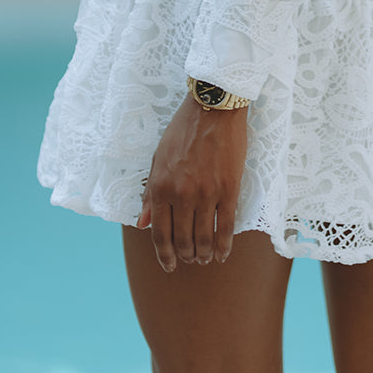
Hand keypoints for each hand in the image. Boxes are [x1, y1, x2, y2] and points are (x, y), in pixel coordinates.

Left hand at [136, 94, 248, 270]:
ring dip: (204, 254)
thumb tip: (143, 223)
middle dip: (186, 256)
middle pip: (183, 239)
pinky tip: (222, 253)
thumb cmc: (183, 130)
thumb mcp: (158, 158)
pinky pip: (226, 226)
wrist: (213, 107)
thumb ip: (151, 193)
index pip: (160, 233)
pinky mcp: (229, 189)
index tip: (169, 265)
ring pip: (204, 237)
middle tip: (190, 260)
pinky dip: (224, 245)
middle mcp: (182, 194)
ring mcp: (207, 194)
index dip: (164, 254)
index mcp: (161, 187)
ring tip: (205, 259)